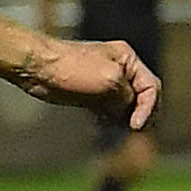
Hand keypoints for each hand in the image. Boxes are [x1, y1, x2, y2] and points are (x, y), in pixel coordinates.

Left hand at [17, 36, 161, 128]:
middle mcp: (119, 69)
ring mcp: (104, 82)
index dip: (148, 107)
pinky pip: (108, 110)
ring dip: (125, 120)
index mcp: (127, 59)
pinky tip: (105, 127)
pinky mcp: (90, 94)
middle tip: (134, 131)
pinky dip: (111, 120)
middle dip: (140, 114)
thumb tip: (131, 113)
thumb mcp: (109, 80)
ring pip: (124, 106)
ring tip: (121, 131)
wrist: (38, 68)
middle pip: (141, 97)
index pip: (151, 86)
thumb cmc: (72, 68)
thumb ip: (127, 97)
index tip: (136, 125)